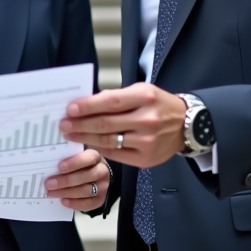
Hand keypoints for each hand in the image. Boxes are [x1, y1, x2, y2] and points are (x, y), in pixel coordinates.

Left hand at [45, 148, 109, 210]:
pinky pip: (88, 204)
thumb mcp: (75, 158)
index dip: (75, 163)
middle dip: (66, 180)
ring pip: (86, 191)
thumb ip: (67, 159)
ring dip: (67, 192)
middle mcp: (102, 171)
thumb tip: (49, 164)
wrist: (92, 178)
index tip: (59, 167)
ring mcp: (103, 186)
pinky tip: (63, 201)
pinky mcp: (100, 199)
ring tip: (52, 193)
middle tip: (49, 184)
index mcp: (95, 157)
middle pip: (87, 176)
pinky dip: (74, 203)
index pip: (89, 158)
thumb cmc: (79, 166)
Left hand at [59, 83, 187, 168]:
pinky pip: (116, 154)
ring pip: (108, 140)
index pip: (110, 102)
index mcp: (145, 98)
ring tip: (70, 134)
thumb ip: (116, 96)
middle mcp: (147, 120)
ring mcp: (147, 142)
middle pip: (106, 123)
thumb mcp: (142, 91)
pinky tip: (88, 144)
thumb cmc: (159, 105)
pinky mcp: (146, 159)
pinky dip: (100, 149)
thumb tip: (86, 103)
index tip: (70, 109)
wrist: (187, 125)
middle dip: (80, 124)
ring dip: (85, 137)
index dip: (88, 106)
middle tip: (63, 124)